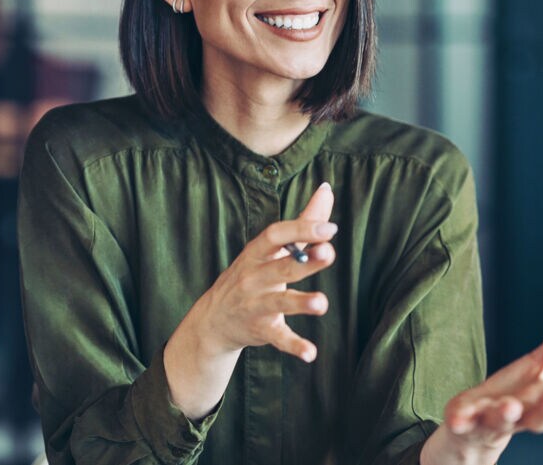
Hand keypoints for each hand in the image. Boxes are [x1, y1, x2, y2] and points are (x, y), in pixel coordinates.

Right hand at [165, 182, 336, 418]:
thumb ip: (303, 221)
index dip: (301, 230)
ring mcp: (255, 305)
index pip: (275, 235)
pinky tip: (311, 353)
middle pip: (281, 267)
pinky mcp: (261, 330)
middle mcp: (254, 277)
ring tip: (322, 304)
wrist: (213, 321)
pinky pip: (278, 338)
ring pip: (279, 303)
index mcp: (258, 253)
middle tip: (329, 253)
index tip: (330, 228)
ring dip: (301, 303)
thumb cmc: (252, 275)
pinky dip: (294, 346)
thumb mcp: (271, 248)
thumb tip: (327, 189)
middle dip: (305, 261)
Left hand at [422, 300, 542, 464]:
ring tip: (509, 407)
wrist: (476, 428)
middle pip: (540, 418)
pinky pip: (462, 423)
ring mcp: (494, 421)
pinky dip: (461, 421)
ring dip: (506, 414)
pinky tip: (457, 419)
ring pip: (502, 421)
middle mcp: (524, 416)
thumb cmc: (519, 392)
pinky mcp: (465, 422)